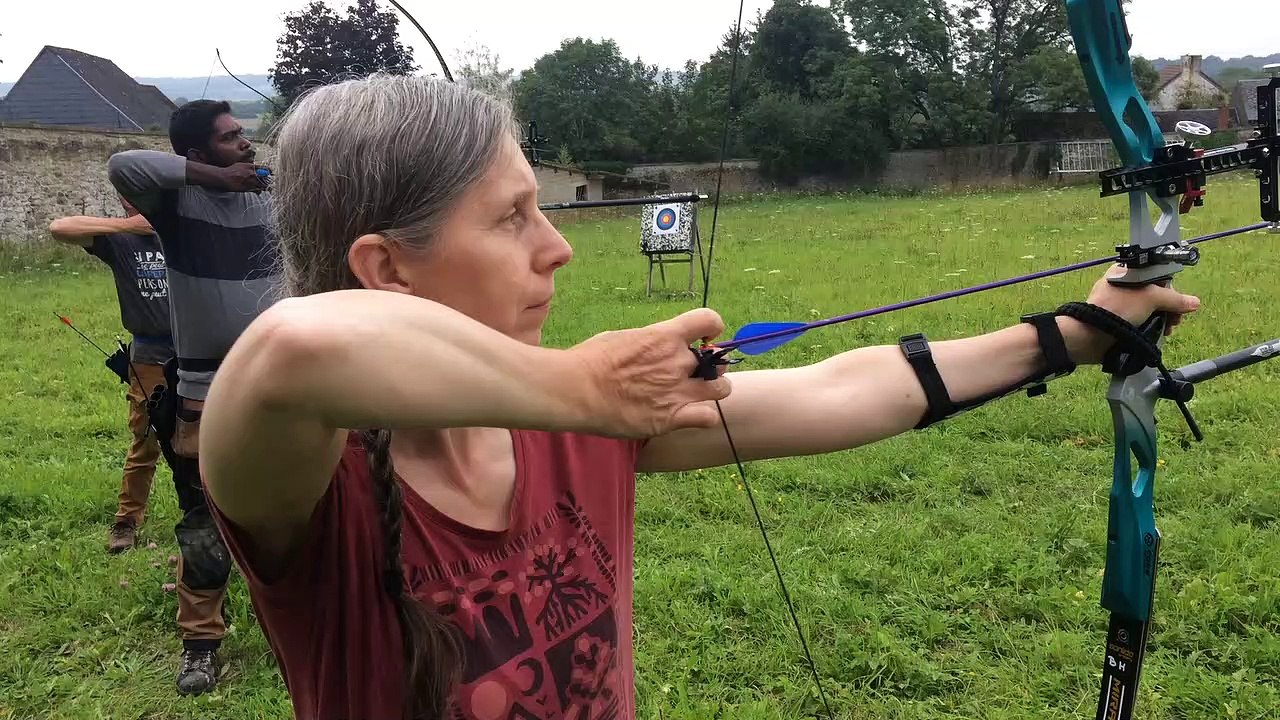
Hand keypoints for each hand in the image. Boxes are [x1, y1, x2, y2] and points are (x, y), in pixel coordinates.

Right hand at [215, 163, 270, 192]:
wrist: (224, 177)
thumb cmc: (231, 171)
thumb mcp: (241, 165)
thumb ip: (249, 166)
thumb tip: (256, 168)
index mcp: (251, 167)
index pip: (265, 168)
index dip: (269, 171)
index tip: (271, 173)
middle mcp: (252, 173)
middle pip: (266, 178)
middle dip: (268, 180)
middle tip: (269, 182)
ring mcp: (250, 181)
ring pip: (262, 185)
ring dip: (265, 187)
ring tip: (266, 188)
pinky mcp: (247, 188)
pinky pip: (257, 190)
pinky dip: (259, 191)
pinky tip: (259, 191)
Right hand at [569, 308, 732, 437]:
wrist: (576, 390)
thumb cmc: (590, 361)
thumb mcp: (622, 337)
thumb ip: (648, 341)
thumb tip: (653, 344)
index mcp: (664, 336)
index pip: (709, 320)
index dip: (712, 328)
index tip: (703, 337)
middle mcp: (677, 362)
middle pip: (716, 361)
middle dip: (710, 366)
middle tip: (695, 373)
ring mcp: (676, 391)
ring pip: (721, 389)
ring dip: (714, 390)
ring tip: (699, 394)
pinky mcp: (670, 418)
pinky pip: (708, 418)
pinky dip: (704, 417)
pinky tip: (690, 416)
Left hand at [1061, 264, 1202, 363]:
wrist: (1090, 336)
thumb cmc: (1116, 310)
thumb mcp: (1151, 299)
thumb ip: (1174, 300)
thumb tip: (1194, 303)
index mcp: (1126, 272)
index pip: (1157, 275)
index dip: (1170, 288)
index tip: (1179, 302)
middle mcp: (1123, 285)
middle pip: (1155, 293)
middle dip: (1169, 308)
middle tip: (1175, 320)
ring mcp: (1119, 304)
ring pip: (1149, 308)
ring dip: (1162, 319)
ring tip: (1167, 330)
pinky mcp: (1118, 320)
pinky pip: (1140, 320)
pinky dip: (1151, 326)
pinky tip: (1158, 334)